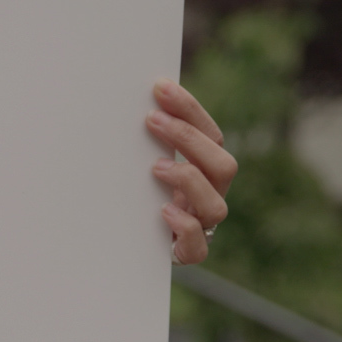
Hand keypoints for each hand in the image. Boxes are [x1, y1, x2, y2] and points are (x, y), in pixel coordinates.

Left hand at [146, 78, 234, 264]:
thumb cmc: (137, 193)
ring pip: (217, 207)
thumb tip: (118, 98)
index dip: (190, 110)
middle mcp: (209, 196)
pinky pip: (198, 246)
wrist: (130, 243)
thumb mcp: (141, 162)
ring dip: (188, 181)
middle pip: (223, 165)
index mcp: (204, 169)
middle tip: (152, 120)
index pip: (211, 135)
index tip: (160, 88)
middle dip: (189, 139)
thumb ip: (142, 139)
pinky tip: (164, 210)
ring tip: (156, 167)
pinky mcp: (188, 253)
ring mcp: (202, 226)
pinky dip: (185, 227)